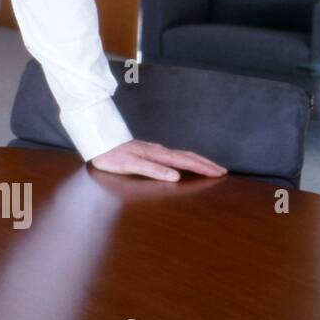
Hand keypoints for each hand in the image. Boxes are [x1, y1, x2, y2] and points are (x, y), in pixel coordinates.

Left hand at [89, 139, 227, 181]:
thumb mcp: (131, 165)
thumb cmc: (111, 156)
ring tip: (207, 166)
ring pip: (181, 155)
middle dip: (205, 163)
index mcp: (157, 155)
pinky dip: (184, 159)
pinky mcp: (147, 151)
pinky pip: (172, 155)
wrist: (98, 142)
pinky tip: (181, 162)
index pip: (186, 162)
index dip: (203, 168)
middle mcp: (158, 151)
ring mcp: (153, 150)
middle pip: (187, 156)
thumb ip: (153, 170)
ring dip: (196, 161)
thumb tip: (176, 177)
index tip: (219, 173)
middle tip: (221, 170)